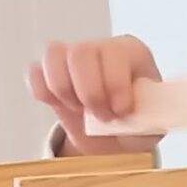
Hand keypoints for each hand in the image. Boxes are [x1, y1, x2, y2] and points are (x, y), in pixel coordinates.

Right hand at [29, 36, 164, 156]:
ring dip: (65, 93)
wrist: (115, 138)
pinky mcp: (49, 71)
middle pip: (81, 53)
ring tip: (82, 111)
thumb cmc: (136, 126)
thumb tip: (133, 115)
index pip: (115, 54)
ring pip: (53, 57)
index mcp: (132, 52)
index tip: (121, 111)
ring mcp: (72, 56)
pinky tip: (65, 107)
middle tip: (101, 116)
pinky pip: (35, 74)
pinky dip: (45, 95)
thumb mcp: (151, 126)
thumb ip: (146, 120)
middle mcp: (100, 47)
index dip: (115, 86)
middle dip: (90, 93)